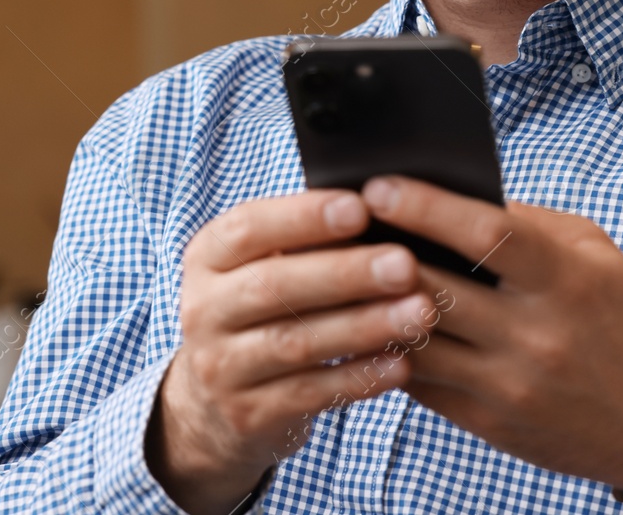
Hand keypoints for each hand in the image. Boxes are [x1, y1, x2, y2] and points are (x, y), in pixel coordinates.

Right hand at [147, 189, 442, 514]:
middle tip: (406, 264)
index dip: (304, 217)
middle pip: (274, 286)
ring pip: (296, 343)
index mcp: (207, 258)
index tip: (361, 207)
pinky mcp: (247, 415)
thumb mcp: (260, 267)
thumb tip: (382, 208)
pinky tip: (402, 363)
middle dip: (346, 273)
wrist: (216, 403)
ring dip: (364, 326)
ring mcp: (219, 367)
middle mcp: (202, 309)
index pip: (248, 228)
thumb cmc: (263, 311)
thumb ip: (304, 240)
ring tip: (420, 313)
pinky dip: (359, 377)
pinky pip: (309, 394)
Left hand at [360, 175, 622, 491]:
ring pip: (415, 340)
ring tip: (338, 273)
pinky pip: (420, 382)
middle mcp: (537, 333)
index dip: (425, 206)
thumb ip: (529, 225)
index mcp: (566, 278)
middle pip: (435, 288)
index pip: (486, 233)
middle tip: (335, 226)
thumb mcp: (594, 255)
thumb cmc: (622, 319)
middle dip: (377, 254)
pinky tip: (365, 324)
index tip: (378, 186)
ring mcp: (511, 382)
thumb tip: (452, 198)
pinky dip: (389, 351)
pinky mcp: (490, 421)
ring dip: (370, 306)